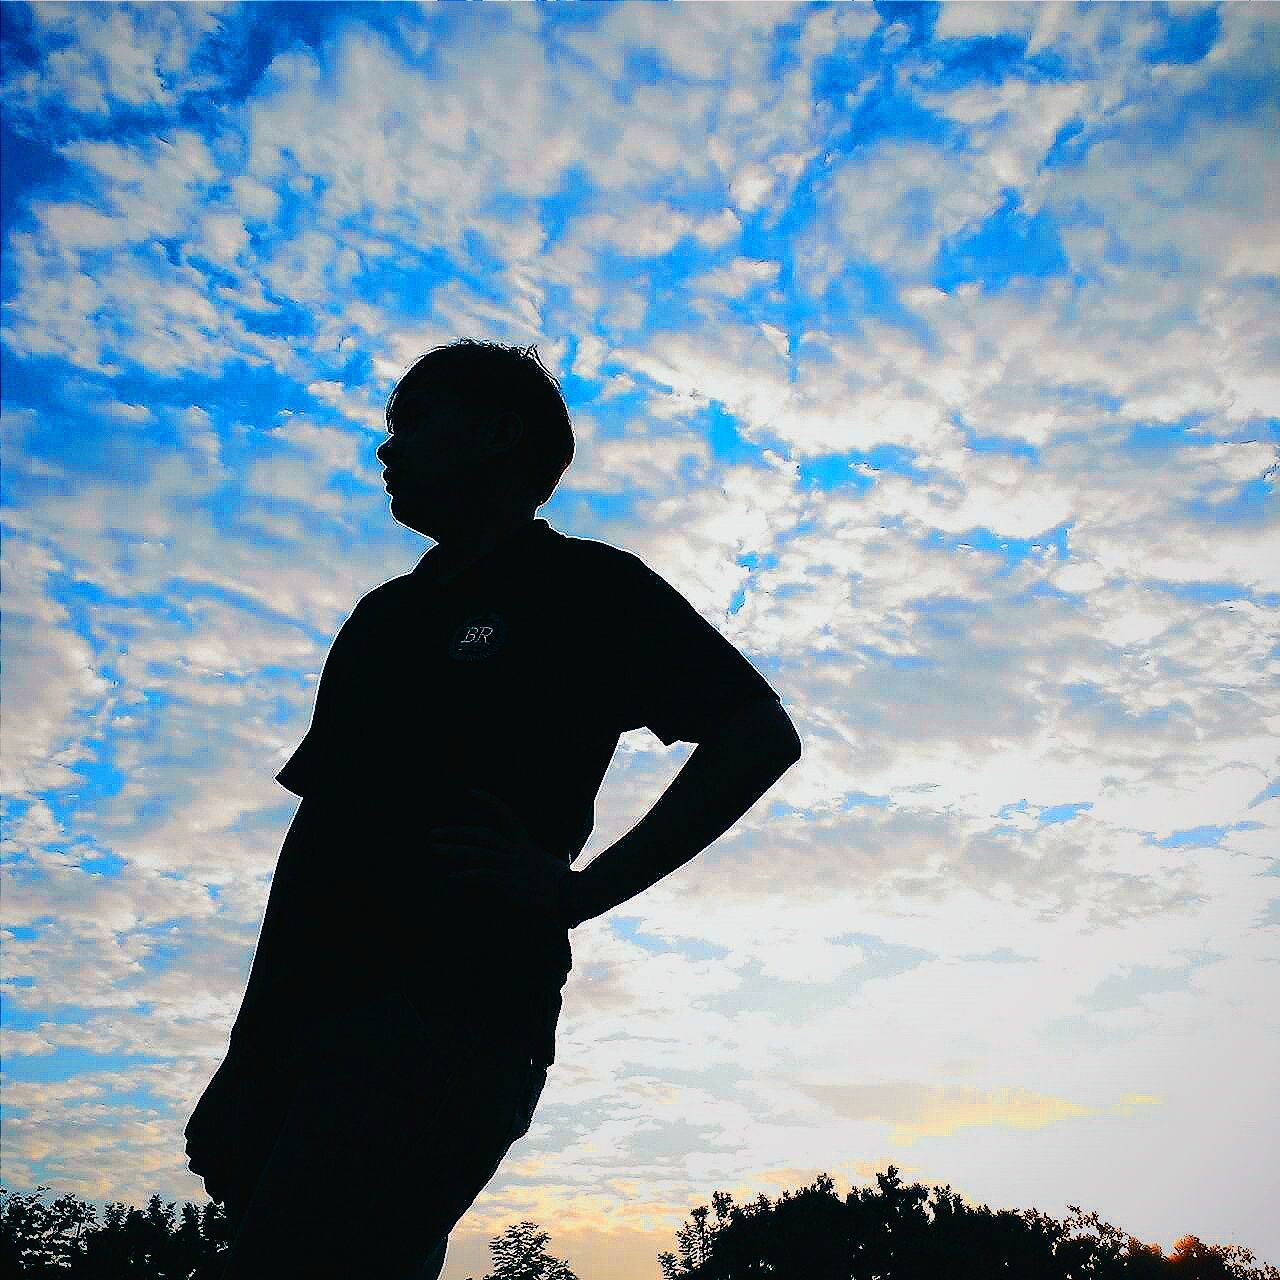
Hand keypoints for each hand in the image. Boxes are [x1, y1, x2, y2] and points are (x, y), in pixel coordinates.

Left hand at [428, 788, 573, 928]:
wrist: (573, 896)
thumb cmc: (566, 884)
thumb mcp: (553, 865)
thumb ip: (545, 859)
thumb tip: (552, 858)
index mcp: (525, 844)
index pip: (506, 815)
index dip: (489, 802)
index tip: (471, 792)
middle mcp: (515, 851)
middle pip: (481, 835)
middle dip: (456, 833)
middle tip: (434, 833)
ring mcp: (510, 865)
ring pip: (476, 852)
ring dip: (452, 850)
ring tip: (435, 848)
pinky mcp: (508, 882)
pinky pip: (481, 875)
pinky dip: (465, 875)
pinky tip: (451, 877)